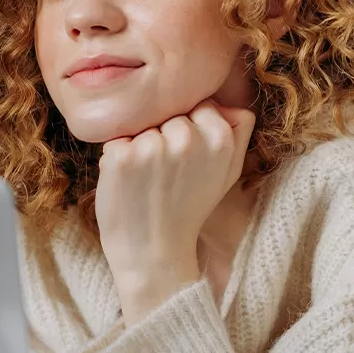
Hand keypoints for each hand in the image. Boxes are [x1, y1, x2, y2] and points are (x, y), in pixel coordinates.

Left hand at [95, 100, 255, 323]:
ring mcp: (153, 147)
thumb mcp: (228, 172)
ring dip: (139, 146)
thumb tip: (225, 100)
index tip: (188, 160)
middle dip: (164, 136)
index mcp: (220, 138)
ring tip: (147, 180)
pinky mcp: (122, 156)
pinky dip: (117, 157)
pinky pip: (116, 138)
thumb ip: (237, 131)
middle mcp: (188, 139)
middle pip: (169, 112)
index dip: (190, 130)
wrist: (154, 252)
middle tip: (166, 175)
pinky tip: (128, 183)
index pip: (199, 105)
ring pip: (142, 124)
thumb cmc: (189, 209)